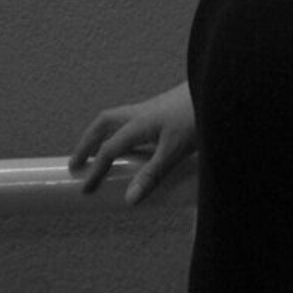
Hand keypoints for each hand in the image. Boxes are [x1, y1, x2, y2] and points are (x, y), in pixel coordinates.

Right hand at [68, 84, 196, 204]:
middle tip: (76, 163)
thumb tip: (130, 199)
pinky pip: (129, 119)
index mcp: (138, 124)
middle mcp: (139, 113)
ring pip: (115, 119)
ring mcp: (150, 109)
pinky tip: (130, 144)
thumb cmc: (196, 118)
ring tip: (95, 153)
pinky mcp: (160, 109)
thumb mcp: (174, 151)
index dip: (96, 170)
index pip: (109, 150)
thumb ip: (152, 175)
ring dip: (101, 134)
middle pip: (102, 125)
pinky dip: (119, 130)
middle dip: (86, 143)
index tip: (86, 189)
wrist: (217, 92)